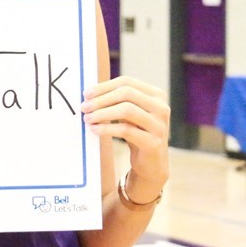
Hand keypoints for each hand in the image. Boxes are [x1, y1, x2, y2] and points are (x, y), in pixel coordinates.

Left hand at [81, 75, 169, 194]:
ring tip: (87, 118)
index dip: (104, 86)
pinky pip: (126, 130)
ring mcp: (159, 125)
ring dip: (102, 113)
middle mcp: (161, 107)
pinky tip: (95, 129)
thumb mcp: (130, 114)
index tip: (86, 94)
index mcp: (157, 95)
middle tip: (84, 107)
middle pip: (126, 93)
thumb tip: (89, 94)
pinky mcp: (153, 142)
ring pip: (126, 109)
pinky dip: (107, 128)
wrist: (152, 164)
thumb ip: (117, 101)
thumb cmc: (137, 134)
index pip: (127, 82)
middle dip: (102, 99)